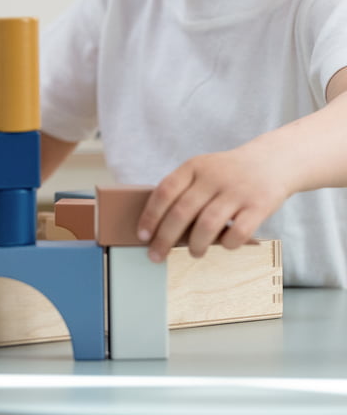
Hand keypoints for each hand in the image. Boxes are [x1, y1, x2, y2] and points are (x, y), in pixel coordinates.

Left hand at [136, 144, 292, 261]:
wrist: (273, 160)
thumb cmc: (228, 174)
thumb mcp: (203, 170)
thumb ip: (184, 191)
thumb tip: (157, 228)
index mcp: (194, 167)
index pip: (165, 191)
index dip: (150, 215)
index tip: (142, 236)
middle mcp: (213, 177)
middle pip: (181, 212)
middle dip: (165, 238)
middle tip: (156, 256)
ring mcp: (237, 190)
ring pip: (207, 225)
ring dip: (195, 245)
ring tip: (194, 253)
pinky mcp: (259, 205)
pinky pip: (238, 232)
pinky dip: (227, 244)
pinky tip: (224, 246)